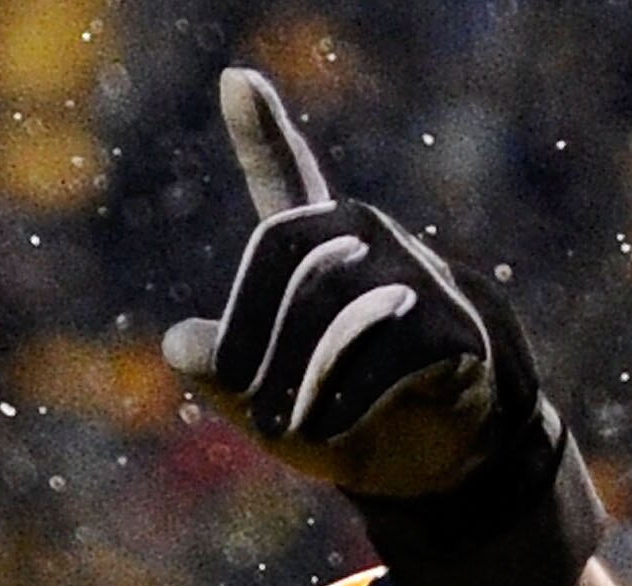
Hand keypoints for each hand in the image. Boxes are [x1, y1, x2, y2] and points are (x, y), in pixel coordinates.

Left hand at [163, 68, 505, 497]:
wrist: (438, 457)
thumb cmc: (343, 414)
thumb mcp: (269, 400)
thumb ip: (220, 370)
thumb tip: (179, 347)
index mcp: (319, 244)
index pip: (287, 177)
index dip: (261, 131)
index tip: (237, 82)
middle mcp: (368, 239)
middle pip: (292, 256)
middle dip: (255, 338)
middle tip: (243, 399)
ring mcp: (415, 277)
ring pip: (337, 307)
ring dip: (298, 377)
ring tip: (285, 427)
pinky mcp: (452, 330)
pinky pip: (386, 353)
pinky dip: (346, 399)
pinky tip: (329, 428)